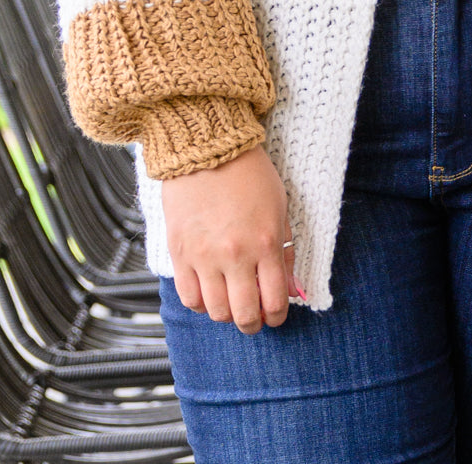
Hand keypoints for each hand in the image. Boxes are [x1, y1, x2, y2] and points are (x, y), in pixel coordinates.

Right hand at [161, 145, 302, 333]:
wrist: (208, 149)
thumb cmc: (249, 173)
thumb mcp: (280, 207)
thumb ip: (286, 252)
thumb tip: (292, 289)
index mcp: (266, 242)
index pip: (275, 301)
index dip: (278, 317)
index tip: (276, 316)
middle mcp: (235, 255)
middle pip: (244, 315)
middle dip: (253, 323)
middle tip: (253, 317)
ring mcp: (204, 256)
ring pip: (216, 312)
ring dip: (227, 314)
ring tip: (231, 302)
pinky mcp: (180, 252)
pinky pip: (189, 297)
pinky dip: (201, 303)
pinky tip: (209, 292)